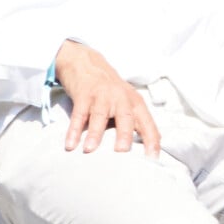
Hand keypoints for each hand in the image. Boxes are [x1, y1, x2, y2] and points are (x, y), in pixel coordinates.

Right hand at [55, 40, 159, 155]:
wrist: (88, 64)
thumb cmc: (110, 92)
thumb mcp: (127, 102)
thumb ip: (134, 123)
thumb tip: (143, 153)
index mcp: (135, 102)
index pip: (147, 123)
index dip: (151, 141)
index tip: (152, 160)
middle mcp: (121, 97)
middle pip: (126, 117)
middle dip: (125, 135)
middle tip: (122, 152)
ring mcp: (102, 95)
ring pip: (100, 115)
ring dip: (95, 133)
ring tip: (89, 150)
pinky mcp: (84, 94)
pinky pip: (79, 114)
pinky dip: (74, 129)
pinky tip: (70, 144)